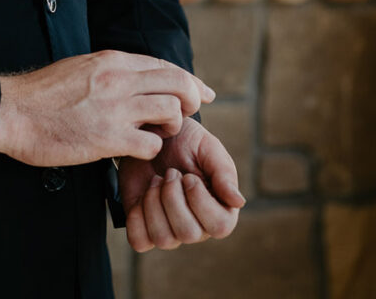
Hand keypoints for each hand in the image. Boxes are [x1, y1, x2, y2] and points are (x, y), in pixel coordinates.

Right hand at [0, 50, 214, 166]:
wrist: (14, 111)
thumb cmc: (43, 94)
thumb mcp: (81, 67)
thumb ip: (110, 71)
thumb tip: (133, 78)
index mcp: (112, 60)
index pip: (164, 64)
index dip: (189, 79)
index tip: (203, 92)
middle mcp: (119, 79)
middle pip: (178, 82)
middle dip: (192, 98)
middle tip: (188, 113)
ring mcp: (116, 108)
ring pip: (171, 110)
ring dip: (171, 125)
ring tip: (157, 133)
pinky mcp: (108, 138)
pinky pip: (151, 144)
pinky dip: (150, 149)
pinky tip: (136, 149)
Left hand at [120, 117, 244, 251]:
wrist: (154, 135)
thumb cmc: (187, 142)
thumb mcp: (208, 148)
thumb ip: (224, 173)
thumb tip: (239, 202)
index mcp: (219, 209)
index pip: (220, 226)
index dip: (201, 201)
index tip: (189, 176)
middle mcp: (197, 225)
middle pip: (188, 234)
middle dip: (173, 198)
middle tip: (170, 172)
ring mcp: (170, 229)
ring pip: (163, 239)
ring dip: (154, 203)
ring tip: (156, 180)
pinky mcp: (144, 227)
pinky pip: (140, 241)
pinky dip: (136, 218)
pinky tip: (142, 193)